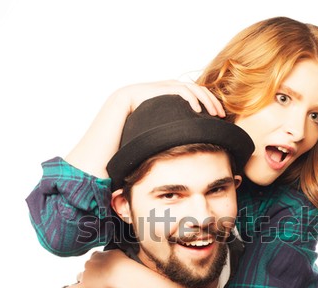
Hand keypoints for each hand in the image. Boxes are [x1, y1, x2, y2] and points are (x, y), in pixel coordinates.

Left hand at [53, 250, 131, 287]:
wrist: (124, 274)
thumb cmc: (125, 265)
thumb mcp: (119, 253)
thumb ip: (112, 253)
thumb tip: (112, 254)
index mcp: (96, 254)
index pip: (93, 259)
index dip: (99, 265)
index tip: (104, 269)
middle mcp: (88, 262)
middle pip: (86, 268)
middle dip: (92, 273)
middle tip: (104, 279)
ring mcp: (85, 274)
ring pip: (80, 277)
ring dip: (84, 280)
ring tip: (94, 286)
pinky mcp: (83, 286)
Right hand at [65, 80, 224, 177]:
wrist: (95, 168)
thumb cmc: (121, 170)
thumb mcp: (153, 159)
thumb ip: (168, 153)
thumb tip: (191, 168)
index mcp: (151, 113)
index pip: (183, 102)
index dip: (204, 108)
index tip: (220, 121)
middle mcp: (143, 101)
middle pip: (184, 91)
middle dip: (207, 100)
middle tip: (222, 115)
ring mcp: (136, 95)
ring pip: (178, 88)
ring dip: (201, 97)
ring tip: (214, 114)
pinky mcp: (130, 95)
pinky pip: (166, 90)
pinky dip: (185, 97)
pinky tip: (197, 112)